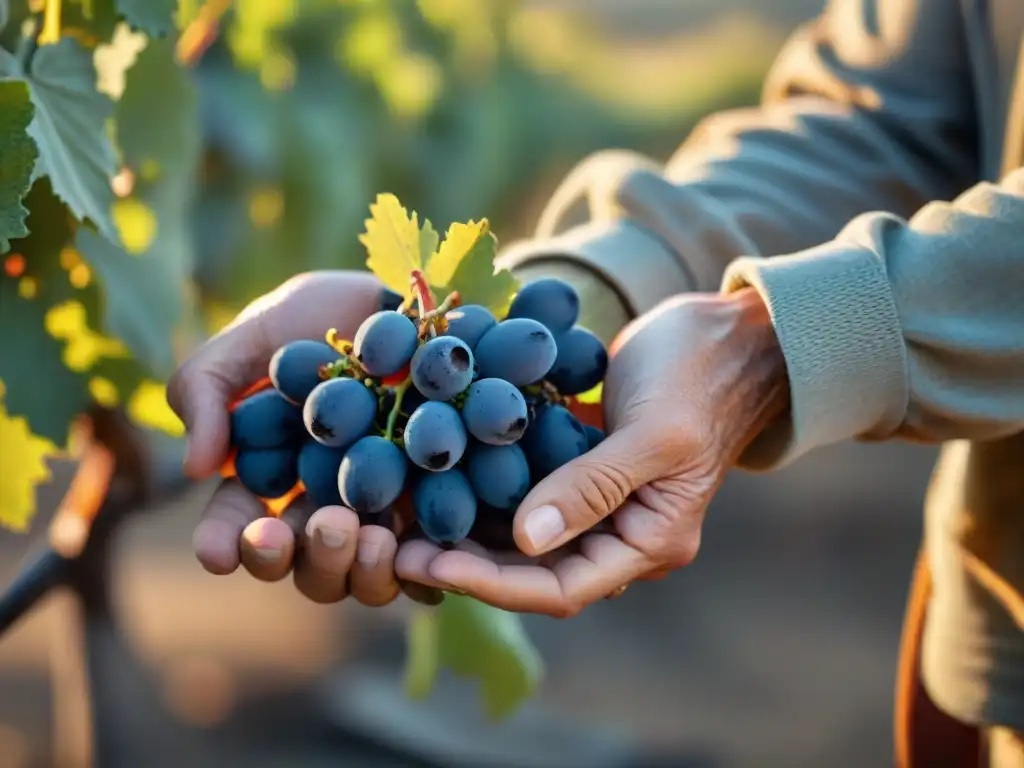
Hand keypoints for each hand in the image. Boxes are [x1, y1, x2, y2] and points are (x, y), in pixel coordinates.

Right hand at [167, 271, 404, 605]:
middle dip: (300, 560)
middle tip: (317, 523)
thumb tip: (198, 469)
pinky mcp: (432, 503)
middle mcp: (321, 507)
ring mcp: (379, 510)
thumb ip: (205, 391)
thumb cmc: (306, 320)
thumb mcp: (244, 342)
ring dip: (358, 567)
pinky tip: (413, 544)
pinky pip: (424, 556)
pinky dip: (417, 562)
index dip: (224, 545)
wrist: (395, 303)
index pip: (237, 529)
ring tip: (369, 535)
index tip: (217, 554)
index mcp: (267, 482)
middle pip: (304, 568)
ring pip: (362, 575)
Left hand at [396, 288, 788, 616]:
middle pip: (532, 573)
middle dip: (465, 564)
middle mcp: (622, 535)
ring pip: (522, 538)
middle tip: (398, 549)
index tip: (434, 562)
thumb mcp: (653, 433)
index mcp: (650, 541)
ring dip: (466, 532)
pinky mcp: (580, 467)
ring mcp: (600, 502)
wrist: (726, 334)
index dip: (494, 584)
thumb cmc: (702, 377)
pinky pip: (525, 493)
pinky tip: (437, 480)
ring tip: (403, 522)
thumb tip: (527, 540)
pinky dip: (484, 492)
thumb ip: (594, 487)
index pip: (562, 588)